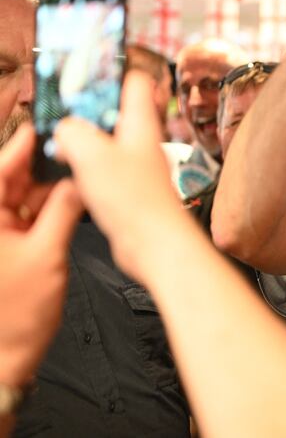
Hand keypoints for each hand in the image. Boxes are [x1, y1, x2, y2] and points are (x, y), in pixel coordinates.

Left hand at [0, 124, 81, 385]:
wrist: (6, 358)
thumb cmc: (18, 310)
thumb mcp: (47, 254)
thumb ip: (65, 210)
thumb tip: (84, 178)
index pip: (2, 168)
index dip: (24, 143)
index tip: (50, 121)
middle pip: (14, 177)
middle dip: (43, 161)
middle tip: (78, 141)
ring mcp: (0, 232)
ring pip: (26, 195)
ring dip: (52, 184)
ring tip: (84, 165)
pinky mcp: (13, 245)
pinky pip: (33, 214)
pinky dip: (53, 205)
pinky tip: (77, 194)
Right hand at [54, 70, 183, 280]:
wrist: (155, 243)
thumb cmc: (133, 198)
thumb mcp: (91, 154)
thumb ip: (72, 132)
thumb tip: (65, 129)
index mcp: (141, 123)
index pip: (136, 82)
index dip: (113, 72)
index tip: (86, 72)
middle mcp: (143, 141)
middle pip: (118, 112)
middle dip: (89, 110)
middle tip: (64, 112)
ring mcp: (139, 166)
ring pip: (110, 141)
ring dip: (87, 141)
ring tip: (63, 143)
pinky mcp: (132, 189)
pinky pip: (108, 168)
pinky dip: (90, 167)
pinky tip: (74, 174)